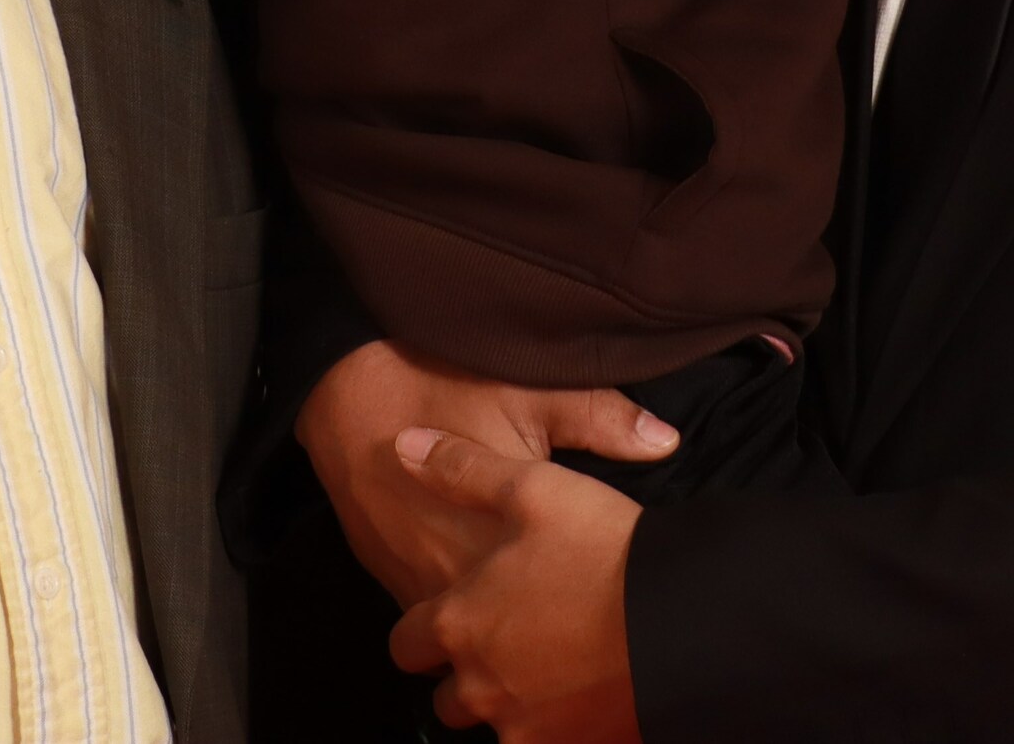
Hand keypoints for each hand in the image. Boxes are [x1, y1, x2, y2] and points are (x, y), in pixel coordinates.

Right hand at [296, 341, 674, 607]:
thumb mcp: (532, 389)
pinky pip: (434, 614)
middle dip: (549, 622)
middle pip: (514, 626)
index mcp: (500, 530)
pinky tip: (488, 593)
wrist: (346, 391)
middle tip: (582, 603)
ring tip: (541, 606)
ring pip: (469, 631)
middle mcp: (457, 569)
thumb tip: (667, 441)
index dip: (588, 599)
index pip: (556, 595)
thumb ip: (603, 418)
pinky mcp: (392, 581)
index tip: (613, 592)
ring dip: (503, 622)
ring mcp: (419, 582)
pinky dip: (461, 611)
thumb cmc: (442, 382)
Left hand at [387, 428, 645, 741]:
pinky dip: (553, 726)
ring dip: (509, 704)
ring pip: (494, 727)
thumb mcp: (533, 488)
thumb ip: (463, 470)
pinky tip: (581, 695)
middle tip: (508, 642)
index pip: (407, 643)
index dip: (426, 629)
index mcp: (460, 622)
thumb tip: (406, 446)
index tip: (455, 613)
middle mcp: (480, 685)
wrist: (680, 621)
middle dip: (466, 675)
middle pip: (447, 698)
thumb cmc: (604, 552)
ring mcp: (522, 726)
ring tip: (549, 668)